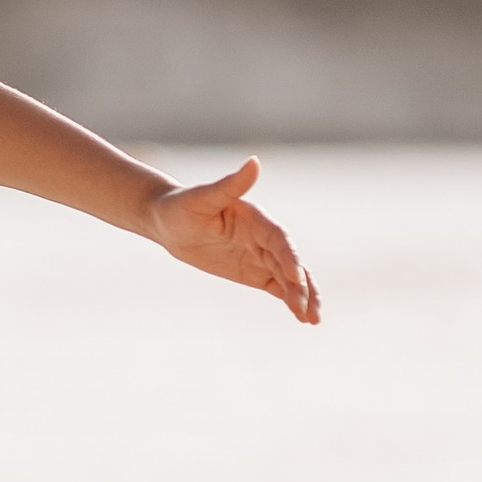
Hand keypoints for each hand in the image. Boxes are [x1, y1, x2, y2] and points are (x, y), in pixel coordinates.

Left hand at [149, 159, 319, 322]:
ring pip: (289, 278)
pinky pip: (278, 287)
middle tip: (307, 310)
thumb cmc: (182, 205)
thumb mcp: (202, 197)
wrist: (168, 222)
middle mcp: (264, 237)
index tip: (295, 277)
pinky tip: (302, 318)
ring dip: (303, 297)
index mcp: (256, 219)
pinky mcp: (254, 272)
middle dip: (301, 286)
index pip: (279, 239)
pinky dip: (290, 301)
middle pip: (289, 263)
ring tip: (313, 320)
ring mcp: (261, 256)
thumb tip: (254, 162)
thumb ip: (230, 184)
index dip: (289, 257)